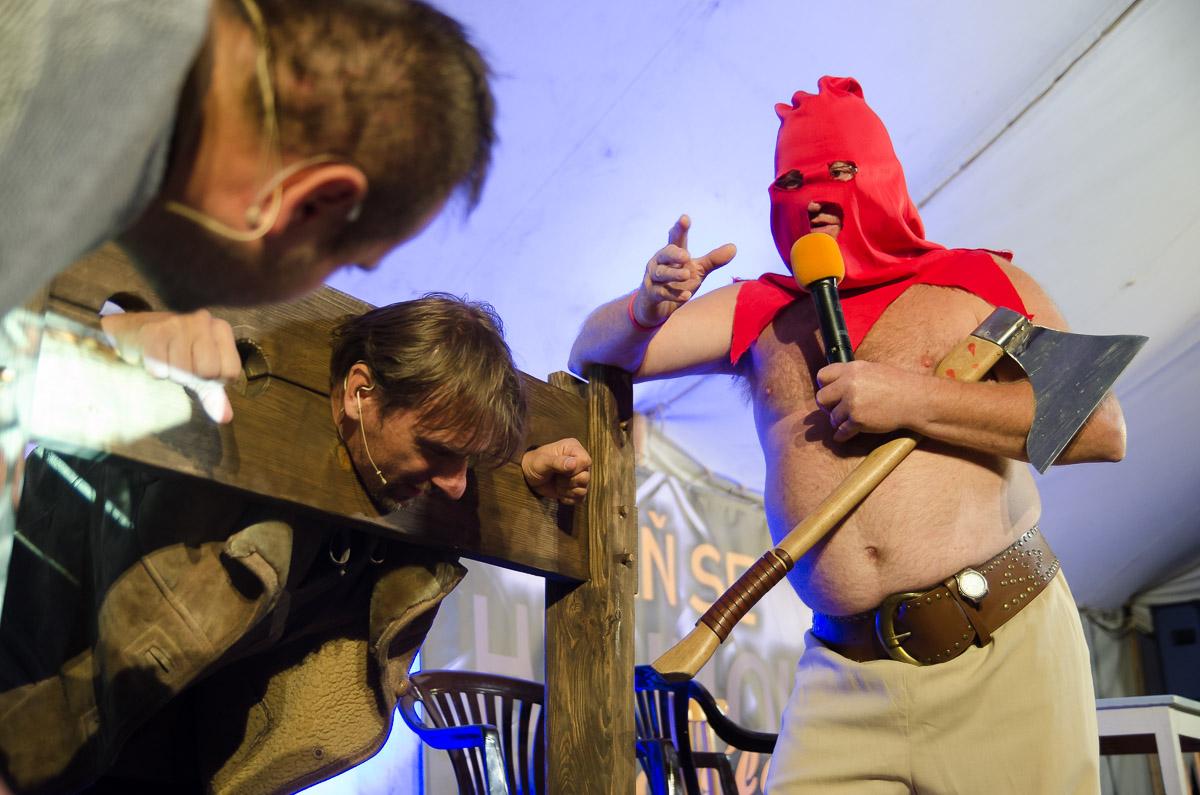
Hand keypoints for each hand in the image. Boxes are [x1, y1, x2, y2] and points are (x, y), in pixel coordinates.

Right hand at [100, 310, 239, 422]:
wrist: (135, 330)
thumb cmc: (175, 351)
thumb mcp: (200, 372)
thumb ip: (215, 395)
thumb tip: (225, 418)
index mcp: (221, 329)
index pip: (230, 371)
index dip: (214, 380)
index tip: (200, 371)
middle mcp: (203, 321)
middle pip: (208, 371)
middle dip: (192, 377)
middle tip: (181, 365)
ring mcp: (178, 323)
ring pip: (184, 371)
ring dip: (172, 373)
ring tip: (167, 360)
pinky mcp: (153, 331)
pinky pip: (160, 368)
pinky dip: (156, 371)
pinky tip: (153, 358)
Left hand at [520, 437, 591, 504]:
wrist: (528, 476)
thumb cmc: (534, 463)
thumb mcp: (542, 461)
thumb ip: (557, 462)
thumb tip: (573, 464)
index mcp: (573, 448)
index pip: (585, 461)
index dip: (574, 470)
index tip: (560, 471)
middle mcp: (579, 461)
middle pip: (585, 477)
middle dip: (568, 482)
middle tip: (556, 478)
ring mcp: (578, 475)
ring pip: (583, 489)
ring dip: (567, 491)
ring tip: (557, 484)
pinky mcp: (576, 488)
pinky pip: (580, 498)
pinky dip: (568, 498)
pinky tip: (559, 492)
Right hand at [631, 215, 736, 326]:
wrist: (660, 307)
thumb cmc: (679, 283)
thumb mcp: (698, 271)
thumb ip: (713, 260)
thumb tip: (734, 247)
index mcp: (672, 253)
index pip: (676, 238)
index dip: (680, 229)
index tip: (685, 218)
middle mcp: (660, 262)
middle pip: (665, 254)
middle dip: (674, 254)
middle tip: (686, 255)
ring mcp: (654, 279)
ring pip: (662, 274)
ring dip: (674, 274)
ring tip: (687, 275)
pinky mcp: (652, 295)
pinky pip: (662, 293)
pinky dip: (674, 295)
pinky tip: (686, 296)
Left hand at [815, 361, 924, 441]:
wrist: (914, 399)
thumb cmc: (898, 384)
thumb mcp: (872, 370)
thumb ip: (852, 375)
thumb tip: (837, 384)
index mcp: (852, 369)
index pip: (822, 376)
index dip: (824, 386)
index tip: (830, 392)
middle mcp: (849, 384)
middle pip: (821, 398)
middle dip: (827, 405)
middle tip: (835, 409)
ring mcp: (852, 403)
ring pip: (832, 417)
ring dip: (839, 421)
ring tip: (849, 420)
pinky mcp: (858, 420)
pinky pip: (842, 431)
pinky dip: (842, 435)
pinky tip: (844, 435)